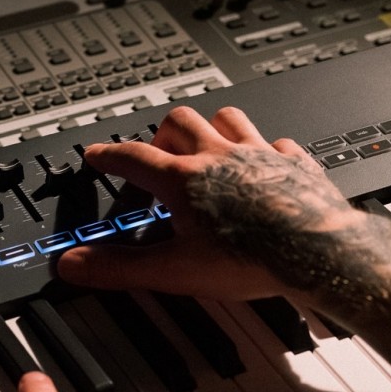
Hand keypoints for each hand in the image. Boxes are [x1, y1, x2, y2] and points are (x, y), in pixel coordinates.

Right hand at [57, 105, 366, 300]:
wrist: (315, 252)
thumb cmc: (251, 259)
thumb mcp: (175, 271)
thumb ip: (121, 267)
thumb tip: (75, 265)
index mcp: (185, 179)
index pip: (133, 158)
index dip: (109, 155)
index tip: (98, 154)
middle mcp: (220, 157)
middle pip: (180, 123)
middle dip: (161, 135)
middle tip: (155, 152)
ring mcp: (259, 155)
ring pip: (228, 119)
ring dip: (211, 128)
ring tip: (206, 143)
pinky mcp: (294, 164)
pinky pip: (278, 142)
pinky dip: (266, 148)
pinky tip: (266, 160)